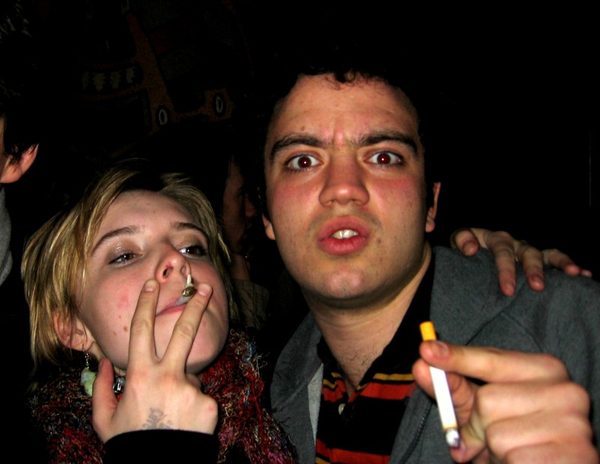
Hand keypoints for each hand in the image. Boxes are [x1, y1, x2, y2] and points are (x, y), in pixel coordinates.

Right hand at [92, 279, 218, 441]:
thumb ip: (100, 388)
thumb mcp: (105, 419)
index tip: (152, 285)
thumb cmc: (130, 443)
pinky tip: (185, 423)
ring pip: (190, 374)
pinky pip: (201, 396)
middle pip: (184, 331)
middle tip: (207, 288)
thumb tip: (104, 361)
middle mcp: (168, 377)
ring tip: (172, 414)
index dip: (146, 304)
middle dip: (196, 305)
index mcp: (141, 376)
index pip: (141, 330)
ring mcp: (191, 389)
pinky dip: (193, 405)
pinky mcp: (210, 403)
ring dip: (182, 387)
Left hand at [413, 342, 597, 462]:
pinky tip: (526, 463)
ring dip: (493, 450)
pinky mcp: (574, 456)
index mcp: (547, 370)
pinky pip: (513, 459)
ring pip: (496, 434)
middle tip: (490, 439)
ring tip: (513, 452)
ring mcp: (574, 425)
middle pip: (487, 400)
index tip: (426, 350)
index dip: (458, 357)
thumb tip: (421, 365)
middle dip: (477, 425)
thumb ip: (455, 388)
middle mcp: (567, 391)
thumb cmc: (518, 437)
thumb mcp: (484, 411)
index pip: (493, 358)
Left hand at [451, 227, 591, 295]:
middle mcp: (515, 244)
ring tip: (575, 273)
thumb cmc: (466, 249)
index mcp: (495, 239)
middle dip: (533, 270)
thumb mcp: (459, 242)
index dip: (506, 270)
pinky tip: (584, 275)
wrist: (471, 248)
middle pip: (528, 254)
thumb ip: (462, 241)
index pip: (502, 252)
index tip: (508, 289)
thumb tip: (471, 249)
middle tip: (537, 287)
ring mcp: (528, 251)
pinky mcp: (538, 259)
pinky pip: (556, 260)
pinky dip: (570, 266)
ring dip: (562, 263)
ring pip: (547, 254)